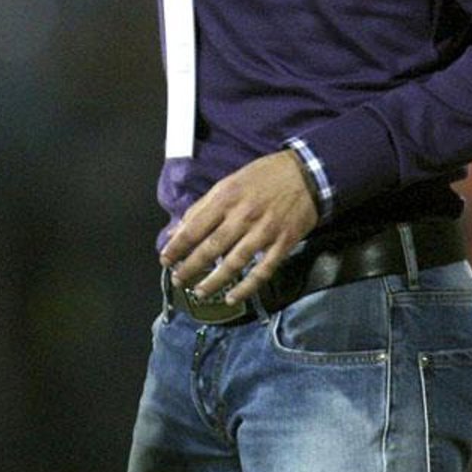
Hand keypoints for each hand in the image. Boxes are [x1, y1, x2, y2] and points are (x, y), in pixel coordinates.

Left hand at [159, 150, 319, 303]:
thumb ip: (205, 205)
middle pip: (211, 248)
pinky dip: (246, 287)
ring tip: (199, 292)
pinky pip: (262, 271)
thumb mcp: (230, 181)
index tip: (165, 259)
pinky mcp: (283, 244)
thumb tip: (181, 226)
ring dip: (214, 281)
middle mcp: (243, 216)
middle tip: (178, 280)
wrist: (306, 174)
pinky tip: (232, 297)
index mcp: (226, 197)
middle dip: (191, 266)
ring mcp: (264, 232)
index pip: (194, 226)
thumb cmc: (264, 176)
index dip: (178, 246)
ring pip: (234, 263)